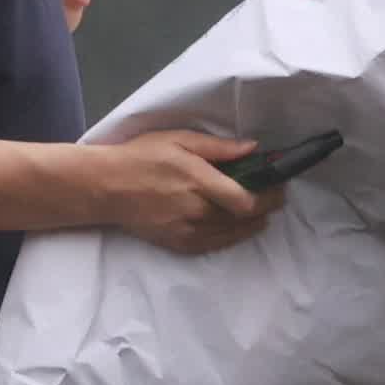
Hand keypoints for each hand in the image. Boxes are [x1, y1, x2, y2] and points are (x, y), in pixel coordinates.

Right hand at [88, 124, 279, 254]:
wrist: (106, 187)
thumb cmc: (142, 157)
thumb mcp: (180, 140)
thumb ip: (219, 148)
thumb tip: (253, 148)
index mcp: (198, 182)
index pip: (246, 199)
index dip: (269, 195)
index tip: (279, 185)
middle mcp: (195, 211)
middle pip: (244, 218)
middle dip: (266, 207)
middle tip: (275, 196)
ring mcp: (187, 231)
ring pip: (233, 234)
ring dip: (253, 223)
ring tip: (262, 211)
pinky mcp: (178, 244)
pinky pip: (215, 245)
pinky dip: (232, 236)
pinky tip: (238, 226)